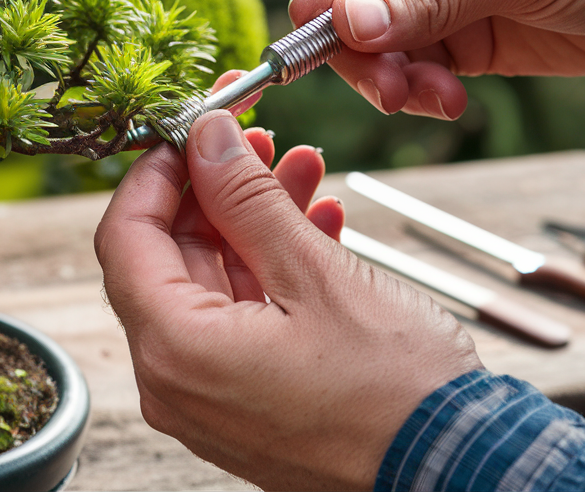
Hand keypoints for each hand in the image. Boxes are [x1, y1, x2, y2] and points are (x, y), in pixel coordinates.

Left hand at [95, 109, 480, 489]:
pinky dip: (274, 271)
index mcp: (176, 350)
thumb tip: (206, 138)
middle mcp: (177, 383)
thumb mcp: (316, 273)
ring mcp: (213, 399)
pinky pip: (243, 322)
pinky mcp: (250, 405)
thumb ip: (246, 199)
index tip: (196, 127)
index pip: (125, 236)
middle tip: (261, 139)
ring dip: (256, 222)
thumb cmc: (394, 388)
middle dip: (218, 190)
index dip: (157, 170)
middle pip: (171, 258)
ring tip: (306, 170)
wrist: (459, 469)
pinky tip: (321, 225)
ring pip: (214, 285)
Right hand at [292, 0, 584, 119]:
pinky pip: (405, 68)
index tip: (312, 24)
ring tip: (424, 99)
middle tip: (381, 85)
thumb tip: (348, 22)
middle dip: (354, 42)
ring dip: (384, 76)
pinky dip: (415, 92)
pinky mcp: (452, 36)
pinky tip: (450, 102)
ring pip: (368, 38)